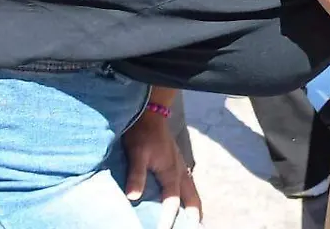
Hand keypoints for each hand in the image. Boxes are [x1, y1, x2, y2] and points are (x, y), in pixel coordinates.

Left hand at [122, 111, 202, 228]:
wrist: (150, 112)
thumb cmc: (142, 133)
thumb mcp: (137, 153)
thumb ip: (137, 175)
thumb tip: (133, 197)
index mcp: (171, 171)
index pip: (172, 200)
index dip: (169, 217)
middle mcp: (179, 170)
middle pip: (192, 196)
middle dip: (194, 213)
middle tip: (196, 226)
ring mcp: (179, 165)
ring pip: (191, 189)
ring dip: (193, 204)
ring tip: (194, 218)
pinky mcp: (175, 161)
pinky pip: (186, 182)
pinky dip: (188, 194)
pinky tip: (184, 197)